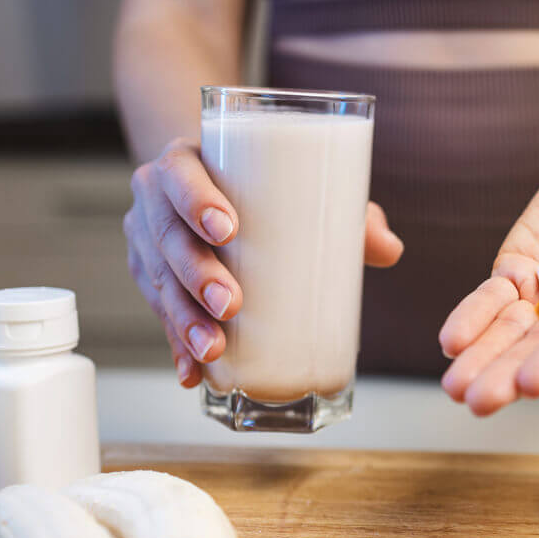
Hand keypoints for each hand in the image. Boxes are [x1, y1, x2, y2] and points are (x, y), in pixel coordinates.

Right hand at [124, 137, 403, 386]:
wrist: (212, 191)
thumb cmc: (264, 187)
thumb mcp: (302, 190)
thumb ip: (349, 215)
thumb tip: (390, 250)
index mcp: (186, 164)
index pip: (180, 175)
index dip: (196, 201)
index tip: (228, 231)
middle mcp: (156, 202)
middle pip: (168, 237)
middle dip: (197, 274)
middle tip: (232, 304)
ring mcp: (148, 243)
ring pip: (159, 282)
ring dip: (185, 320)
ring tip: (214, 349)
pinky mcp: (151, 281)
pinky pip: (160, 316)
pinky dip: (177, 347)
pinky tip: (191, 374)